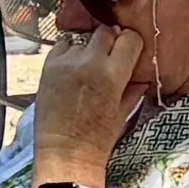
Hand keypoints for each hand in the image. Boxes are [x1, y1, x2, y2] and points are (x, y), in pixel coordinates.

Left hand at [27, 14, 144, 184]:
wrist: (65, 154)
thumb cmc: (98, 139)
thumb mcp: (123, 112)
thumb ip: (134, 87)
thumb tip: (141, 73)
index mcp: (111, 74)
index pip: (129, 39)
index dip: (131, 44)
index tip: (130, 51)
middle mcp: (88, 62)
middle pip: (105, 32)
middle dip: (111, 42)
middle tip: (111, 57)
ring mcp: (64, 62)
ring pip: (83, 38)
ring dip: (89, 48)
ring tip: (89, 66)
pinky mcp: (47, 66)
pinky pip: (62, 46)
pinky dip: (70, 52)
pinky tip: (73, 68)